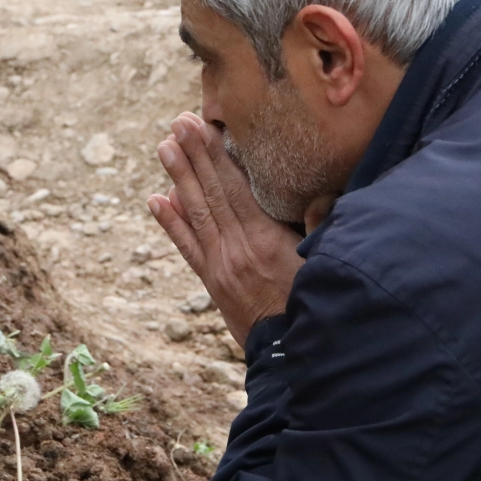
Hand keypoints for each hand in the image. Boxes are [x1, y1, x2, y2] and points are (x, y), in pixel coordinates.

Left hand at [148, 113, 304, 347]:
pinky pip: (188, 247)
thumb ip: (320, 230)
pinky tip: (157, 201)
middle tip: (177, 123)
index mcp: (265, 241)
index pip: (235, 189)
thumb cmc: (314, 308)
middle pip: (210, 194)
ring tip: (164, 147)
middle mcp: (236, 249)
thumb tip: (318, 197)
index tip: (201, 127)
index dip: (216, 156)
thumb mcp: (323, 267)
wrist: (289, 357)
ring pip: (195, 214)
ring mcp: (220, 266)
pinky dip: (171, 223)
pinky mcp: (213, 283)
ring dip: (178, 178)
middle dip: (193, 156)